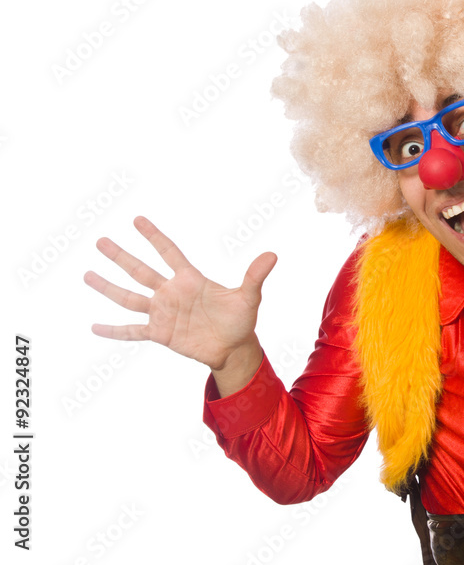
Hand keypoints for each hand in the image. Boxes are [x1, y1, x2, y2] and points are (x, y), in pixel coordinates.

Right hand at [84, 216, 276, 371]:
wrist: (233, 347)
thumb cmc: (240, 320)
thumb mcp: (248, 297)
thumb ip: (255, 276)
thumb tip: (272, 255)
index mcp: (190, 280)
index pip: (168, 252)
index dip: (154, 237)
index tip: (137, 220)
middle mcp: (171, 293)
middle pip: (141, 271)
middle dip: (121, 257)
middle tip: (100, 241)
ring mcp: (162, 313)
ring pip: (129, 298)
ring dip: (108, 287)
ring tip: (86, 274)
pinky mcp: (159, 333)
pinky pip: (132, 331)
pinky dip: (114, 330)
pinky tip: (94, 326)